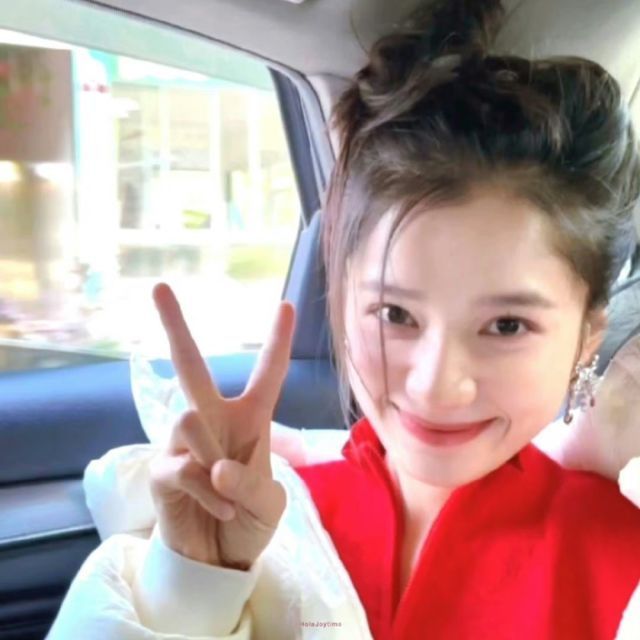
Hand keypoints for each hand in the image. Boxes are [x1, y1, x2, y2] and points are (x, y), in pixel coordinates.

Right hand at [148, 282, 294, 568]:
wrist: (222, 560)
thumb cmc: (250, 520)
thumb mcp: (270, 505)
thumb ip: (252, 485)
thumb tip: (213, 466)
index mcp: (251, 418)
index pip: (268, 373)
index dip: (278, 340)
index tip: (286, 304)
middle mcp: (212, 419)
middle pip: (189, 365)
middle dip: (175, 326)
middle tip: (159, 287)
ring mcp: (182, 443)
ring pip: (188, 421)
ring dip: (214, 461)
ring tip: (226, 493)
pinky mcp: (161, 470)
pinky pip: (183, 466)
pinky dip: (208, 493)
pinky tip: (219, 510)